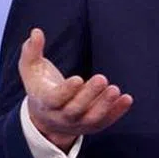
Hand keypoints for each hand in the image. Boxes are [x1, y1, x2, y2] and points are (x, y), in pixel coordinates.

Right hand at [18, 28, 133, 151]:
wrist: (47, 118)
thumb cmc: (40, 85)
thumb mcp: (31, 69)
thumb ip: (32, 51)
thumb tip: (36, 31)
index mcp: (46, 102)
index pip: (55, 99)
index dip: (66, 91)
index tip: (78, 78)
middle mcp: (62, 116)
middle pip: (75, 109)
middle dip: (89, 95)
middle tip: (102, 78)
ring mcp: (78, 123)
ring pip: (92, 118)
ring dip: (105, 105)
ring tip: (115, 89)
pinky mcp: (93, 126)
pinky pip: (106, 121)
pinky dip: (117, 112)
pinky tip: (127, 98)